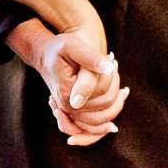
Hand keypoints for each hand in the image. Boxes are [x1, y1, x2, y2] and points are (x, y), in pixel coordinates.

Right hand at [31, 30, 126, 145]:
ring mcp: (73, 112)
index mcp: (68, 95)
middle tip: (114, 65)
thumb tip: (108, 69)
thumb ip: (90, 60)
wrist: (46, 55)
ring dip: (117, 99)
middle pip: (106, 104)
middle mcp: (69, 108)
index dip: (110, 74)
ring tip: (119, 80)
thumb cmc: (59, 48)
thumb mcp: (73, 46)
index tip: (110, 56)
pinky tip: (121, 94)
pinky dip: (112, 109)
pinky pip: (99, 120)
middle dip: (115, 85)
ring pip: (106, 115)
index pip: (102, 91)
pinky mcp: (77, 112)